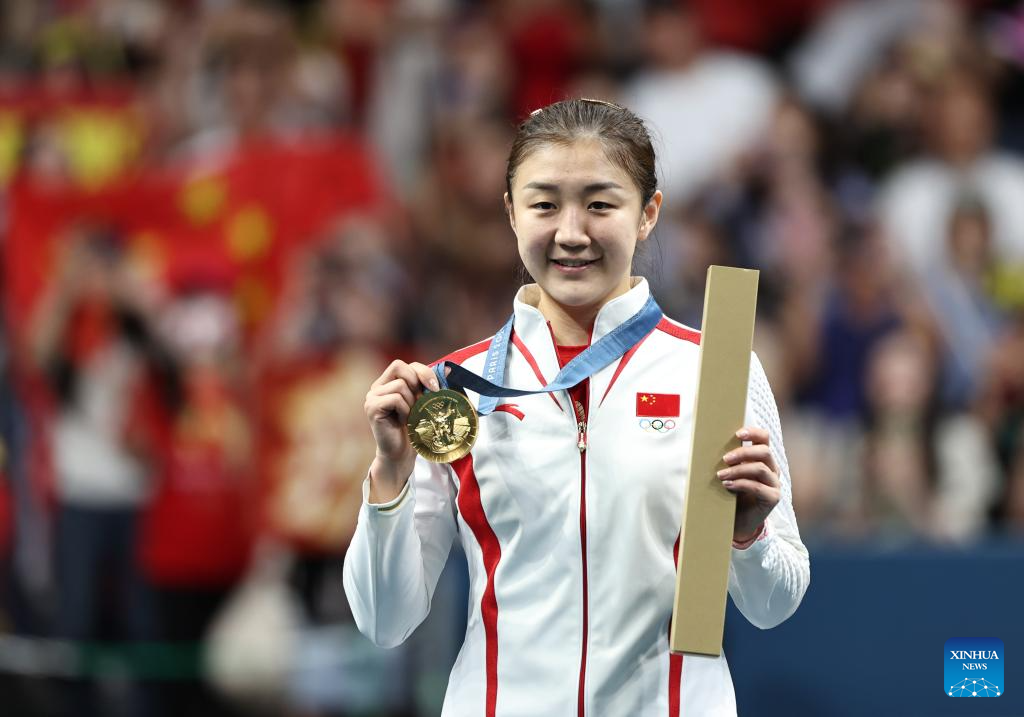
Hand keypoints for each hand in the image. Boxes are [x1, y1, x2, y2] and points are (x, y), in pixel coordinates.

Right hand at [364, 360, 438, 500]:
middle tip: (420, 403)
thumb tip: (450, 370)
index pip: (403, 364)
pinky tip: (402, 421)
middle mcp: (377, 387)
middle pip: (400, 368)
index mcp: (387, 382)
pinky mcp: (371, 408)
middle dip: (417, 384)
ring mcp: (372, 397)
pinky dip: (404, 410)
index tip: (435, 388)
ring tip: (409, 416)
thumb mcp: (424, 403)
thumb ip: (431, 386)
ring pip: (400, 385)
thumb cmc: (414, 429)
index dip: (421, 371)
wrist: (402, 454)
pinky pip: (395, 398)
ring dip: (411, 402)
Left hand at [717, 427, 779, 542]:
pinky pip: (758, 487)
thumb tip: (707, 445)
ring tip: (721, 475)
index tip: (737, 434)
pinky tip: (728, 485)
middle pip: (764, 452)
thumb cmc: (731, 494)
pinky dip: (741, 484)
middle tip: (725, 458)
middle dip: (743, 453)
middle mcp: (772, 469)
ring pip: (760, 468)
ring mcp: (774, 484)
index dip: (753, 432)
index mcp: (762, 458)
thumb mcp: (729, 474)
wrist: (737, 522)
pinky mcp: (773, 498)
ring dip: (738, 470)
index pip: (764, 438)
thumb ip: (727, 461)